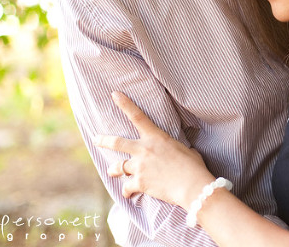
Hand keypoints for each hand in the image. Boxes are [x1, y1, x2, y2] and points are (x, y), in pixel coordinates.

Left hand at [94, 92, 214, 207]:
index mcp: (156, 137)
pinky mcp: (139, 183)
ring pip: (118, 167)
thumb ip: (175, 148)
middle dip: (103, 141)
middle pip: (117, 142)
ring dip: (114, 170)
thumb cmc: (193, 167)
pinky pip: (127, 187)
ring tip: (111, 171)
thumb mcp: (185, 150)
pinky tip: (128, 194)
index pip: (137, 116)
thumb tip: (180, 152)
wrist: (191, 186)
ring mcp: (140, 166)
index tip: (115, 94)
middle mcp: (144, 150)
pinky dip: (127, 191)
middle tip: (95, 139)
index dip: (125, 104)